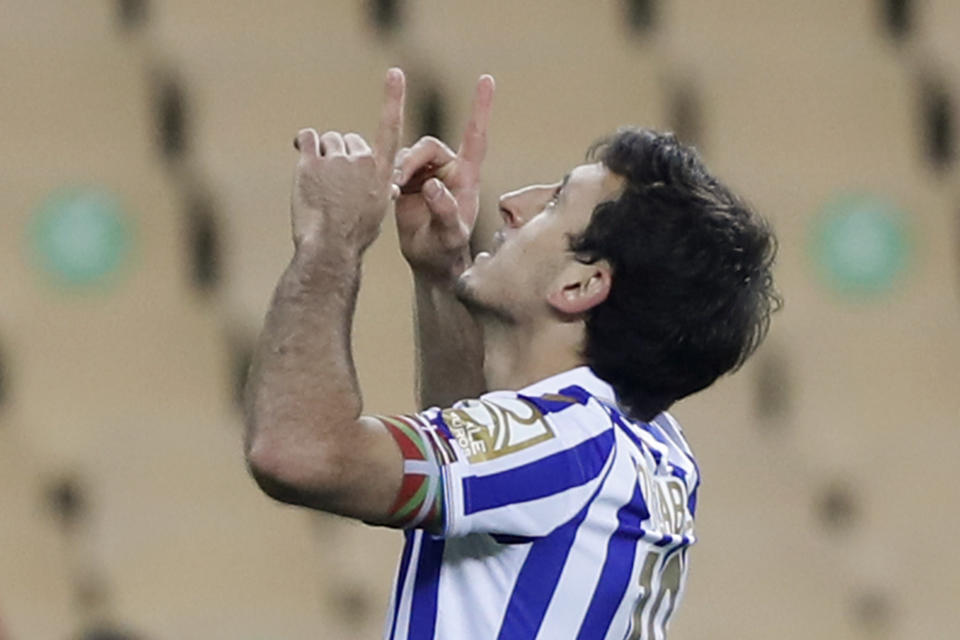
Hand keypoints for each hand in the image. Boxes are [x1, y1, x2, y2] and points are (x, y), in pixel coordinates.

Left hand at [290, 68, 404, 252]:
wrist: (330, 247)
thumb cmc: (355, 235)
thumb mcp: (378, 211)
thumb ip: (380, 188)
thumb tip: (389, 186)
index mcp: (382, 171)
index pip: (390, 127)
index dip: (393, 98)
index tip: (395, 73)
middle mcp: (361, 160)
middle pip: (349, 140)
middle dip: (341, 155)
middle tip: (334, 183)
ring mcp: (335, 161)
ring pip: (327, 141)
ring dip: (322, 154)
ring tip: (319, 182)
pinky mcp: (310, 163)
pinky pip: (307, 138)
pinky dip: (304, 144)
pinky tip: (302, 156)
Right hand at [393, 75, 494, 279]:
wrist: (430, 263)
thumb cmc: (447, 250)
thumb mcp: (450, 235)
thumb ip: (445, 210)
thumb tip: (433, 185)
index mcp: (466, 177)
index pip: (476, 136)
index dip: (480, 108)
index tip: (486, 79)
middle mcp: (448, 170)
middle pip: (428, 145)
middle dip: (412, 160)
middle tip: (399, 182)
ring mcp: (427, 175)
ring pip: (408, 154)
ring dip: (399, 170)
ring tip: (394, 193)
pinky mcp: (408, 182)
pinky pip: (394, 166)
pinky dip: (389, 176)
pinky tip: (389, 194)